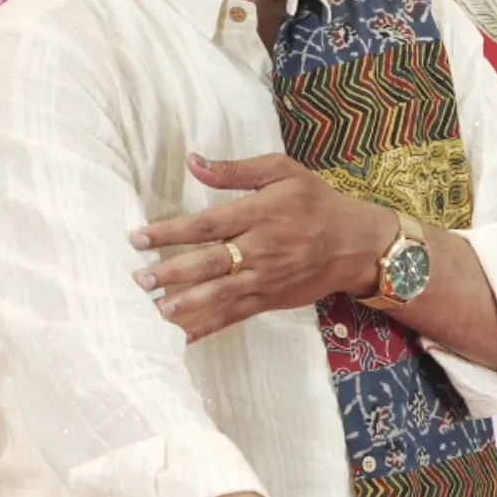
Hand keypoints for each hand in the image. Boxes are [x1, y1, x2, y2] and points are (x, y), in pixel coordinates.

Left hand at [130, 154, 394, 341]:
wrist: (357, 244)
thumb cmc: (317, 202)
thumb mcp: (283, 172)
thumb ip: (236, 170)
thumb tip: (194, 161)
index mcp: (260, 214)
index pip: (207, 224)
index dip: (170, 232)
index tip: (138, 237)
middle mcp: (261, 249)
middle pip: (209, 263)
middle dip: (171, 272)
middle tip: (138, 278)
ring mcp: (266, 279)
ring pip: (220, 294)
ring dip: (185, 303)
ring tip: (154, 309)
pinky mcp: (271, 300)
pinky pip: (235, 316)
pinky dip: (208, 327)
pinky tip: (183, 335)